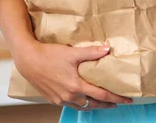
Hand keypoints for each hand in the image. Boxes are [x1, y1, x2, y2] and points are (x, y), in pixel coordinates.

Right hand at [15, 40, 132, 109]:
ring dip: (94, 105)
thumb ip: (91, 52)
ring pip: (82, 107)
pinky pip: (71, 105)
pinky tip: (83, 99)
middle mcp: (69, 96)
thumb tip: (107, 49)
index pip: (101, 95)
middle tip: (119, 103)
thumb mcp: (72, 52)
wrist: (28, 60)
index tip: (127, 99)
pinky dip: (81, 104)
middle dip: (108, 104)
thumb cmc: (49, 55)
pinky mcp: (53, 99)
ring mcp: (60, 99)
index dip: (116, 98)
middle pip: (93, 104)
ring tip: (104, 102)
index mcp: (76, 86)